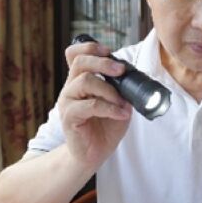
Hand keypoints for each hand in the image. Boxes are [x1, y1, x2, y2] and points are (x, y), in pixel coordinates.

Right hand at [57, 40, 132, 168]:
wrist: (94, 154)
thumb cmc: (105, 128)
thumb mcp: (118, 103)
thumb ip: (122, 89)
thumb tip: (134, 77)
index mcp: (80, 81)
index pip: (74, 54)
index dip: (90, 48)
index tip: (108, 52)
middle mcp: (71, 88)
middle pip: (80, 62)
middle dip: (103, 63)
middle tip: (121, 70)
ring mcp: (67, 102)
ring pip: (85, 81)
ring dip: (109, 89)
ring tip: (123, 102)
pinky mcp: (69, 117)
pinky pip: (90, 105)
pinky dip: (110, 108)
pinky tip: (121, 114)